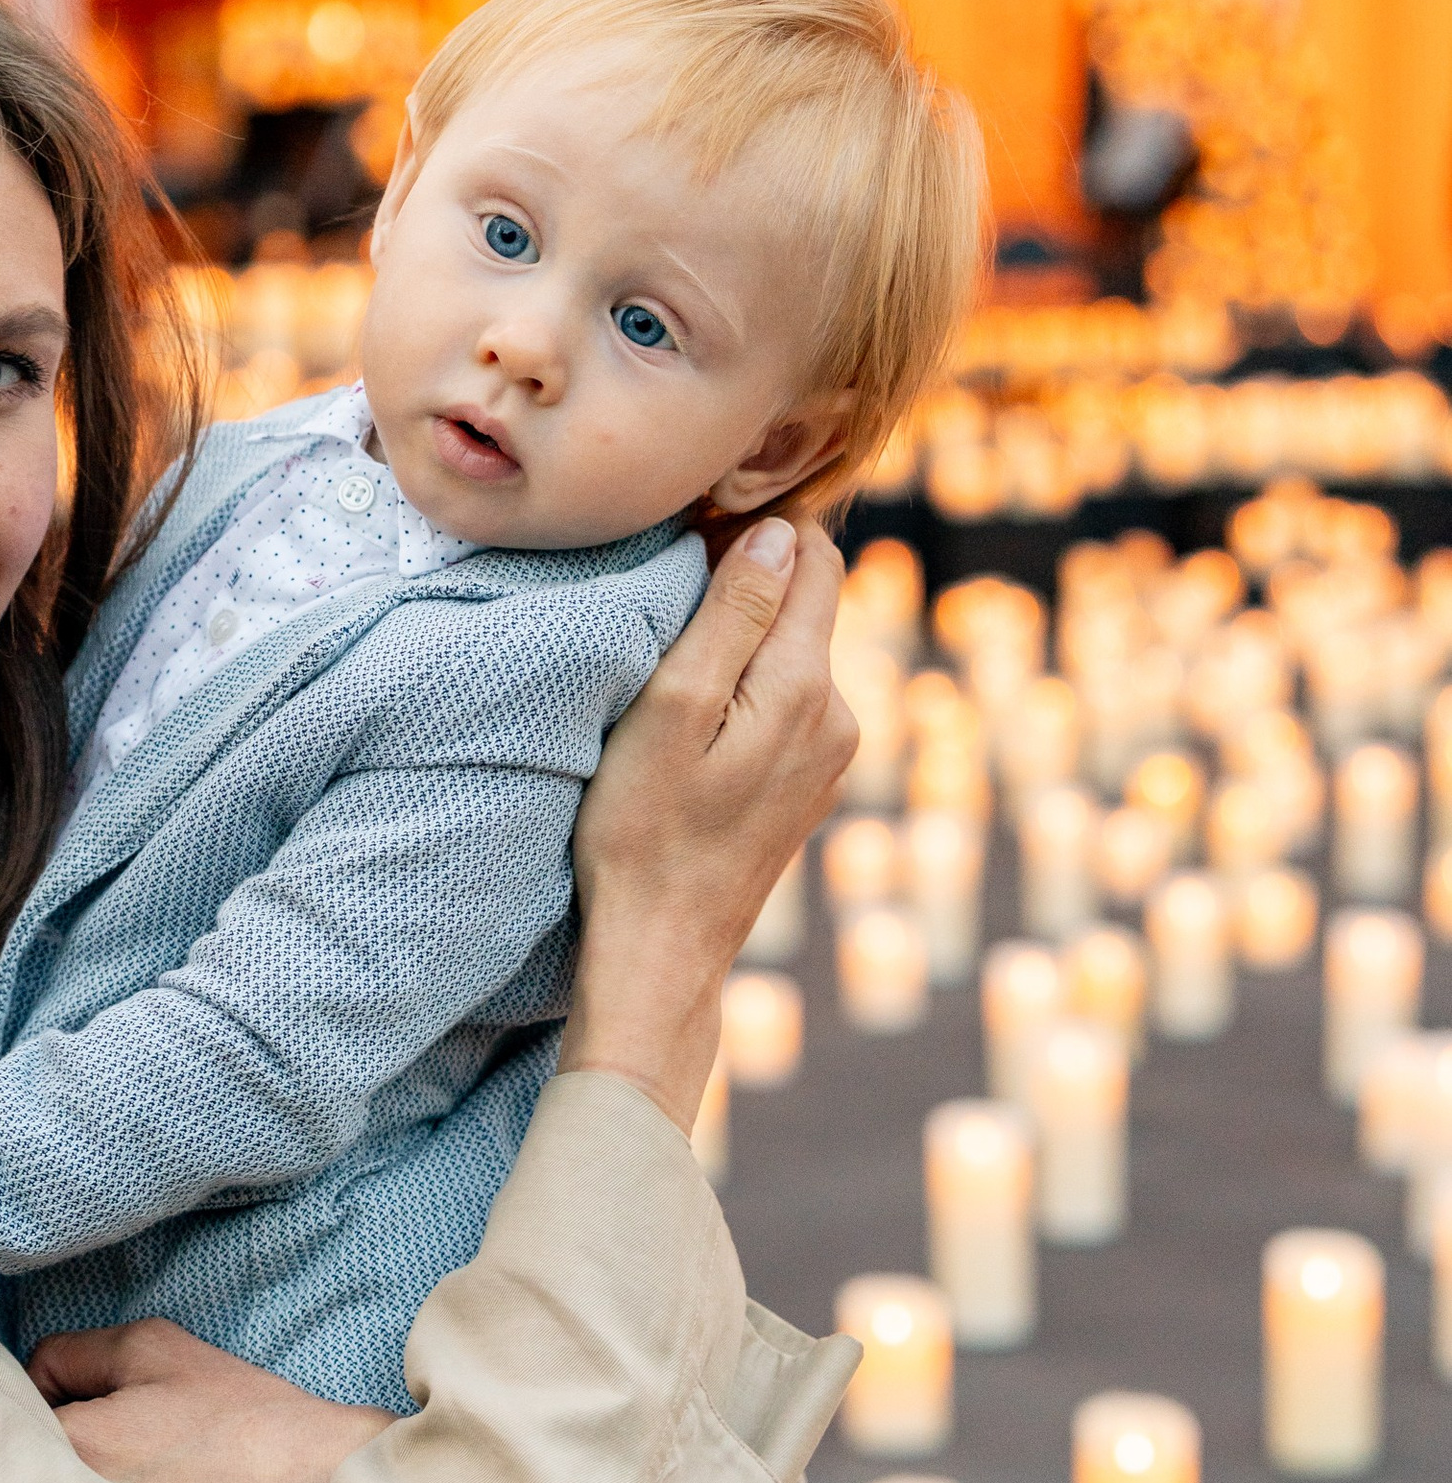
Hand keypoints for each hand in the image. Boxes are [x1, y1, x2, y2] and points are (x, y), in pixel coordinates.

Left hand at [30, 1320, 387, 1482]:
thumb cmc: (241, 1418)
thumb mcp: (152, 1349)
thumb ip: (73, 1353)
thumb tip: (37, 1378)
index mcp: (73, 1448)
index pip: (13, 1408)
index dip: (50, 1392)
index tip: (94, 1395)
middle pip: (30, 1465)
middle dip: (58, 1443)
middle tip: (122, 1433)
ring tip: (150, 1473)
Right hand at [560, 514, 853, 1130]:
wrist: (662, 952)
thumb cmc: (642, 834)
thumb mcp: (671, 710)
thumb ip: (731, 616)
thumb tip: (779, 533)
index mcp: (807, 688)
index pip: (812, 557)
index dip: (754, 530)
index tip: (687, 541)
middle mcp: (840, 716)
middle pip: (807, 602)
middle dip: (747, 584)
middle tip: (665, 599)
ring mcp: (830, 754)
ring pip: (794, 652)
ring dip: (743, 640)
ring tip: (670, 664)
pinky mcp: (811, 783)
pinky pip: (787, 701)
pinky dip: (748, 687)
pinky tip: (694, 720)